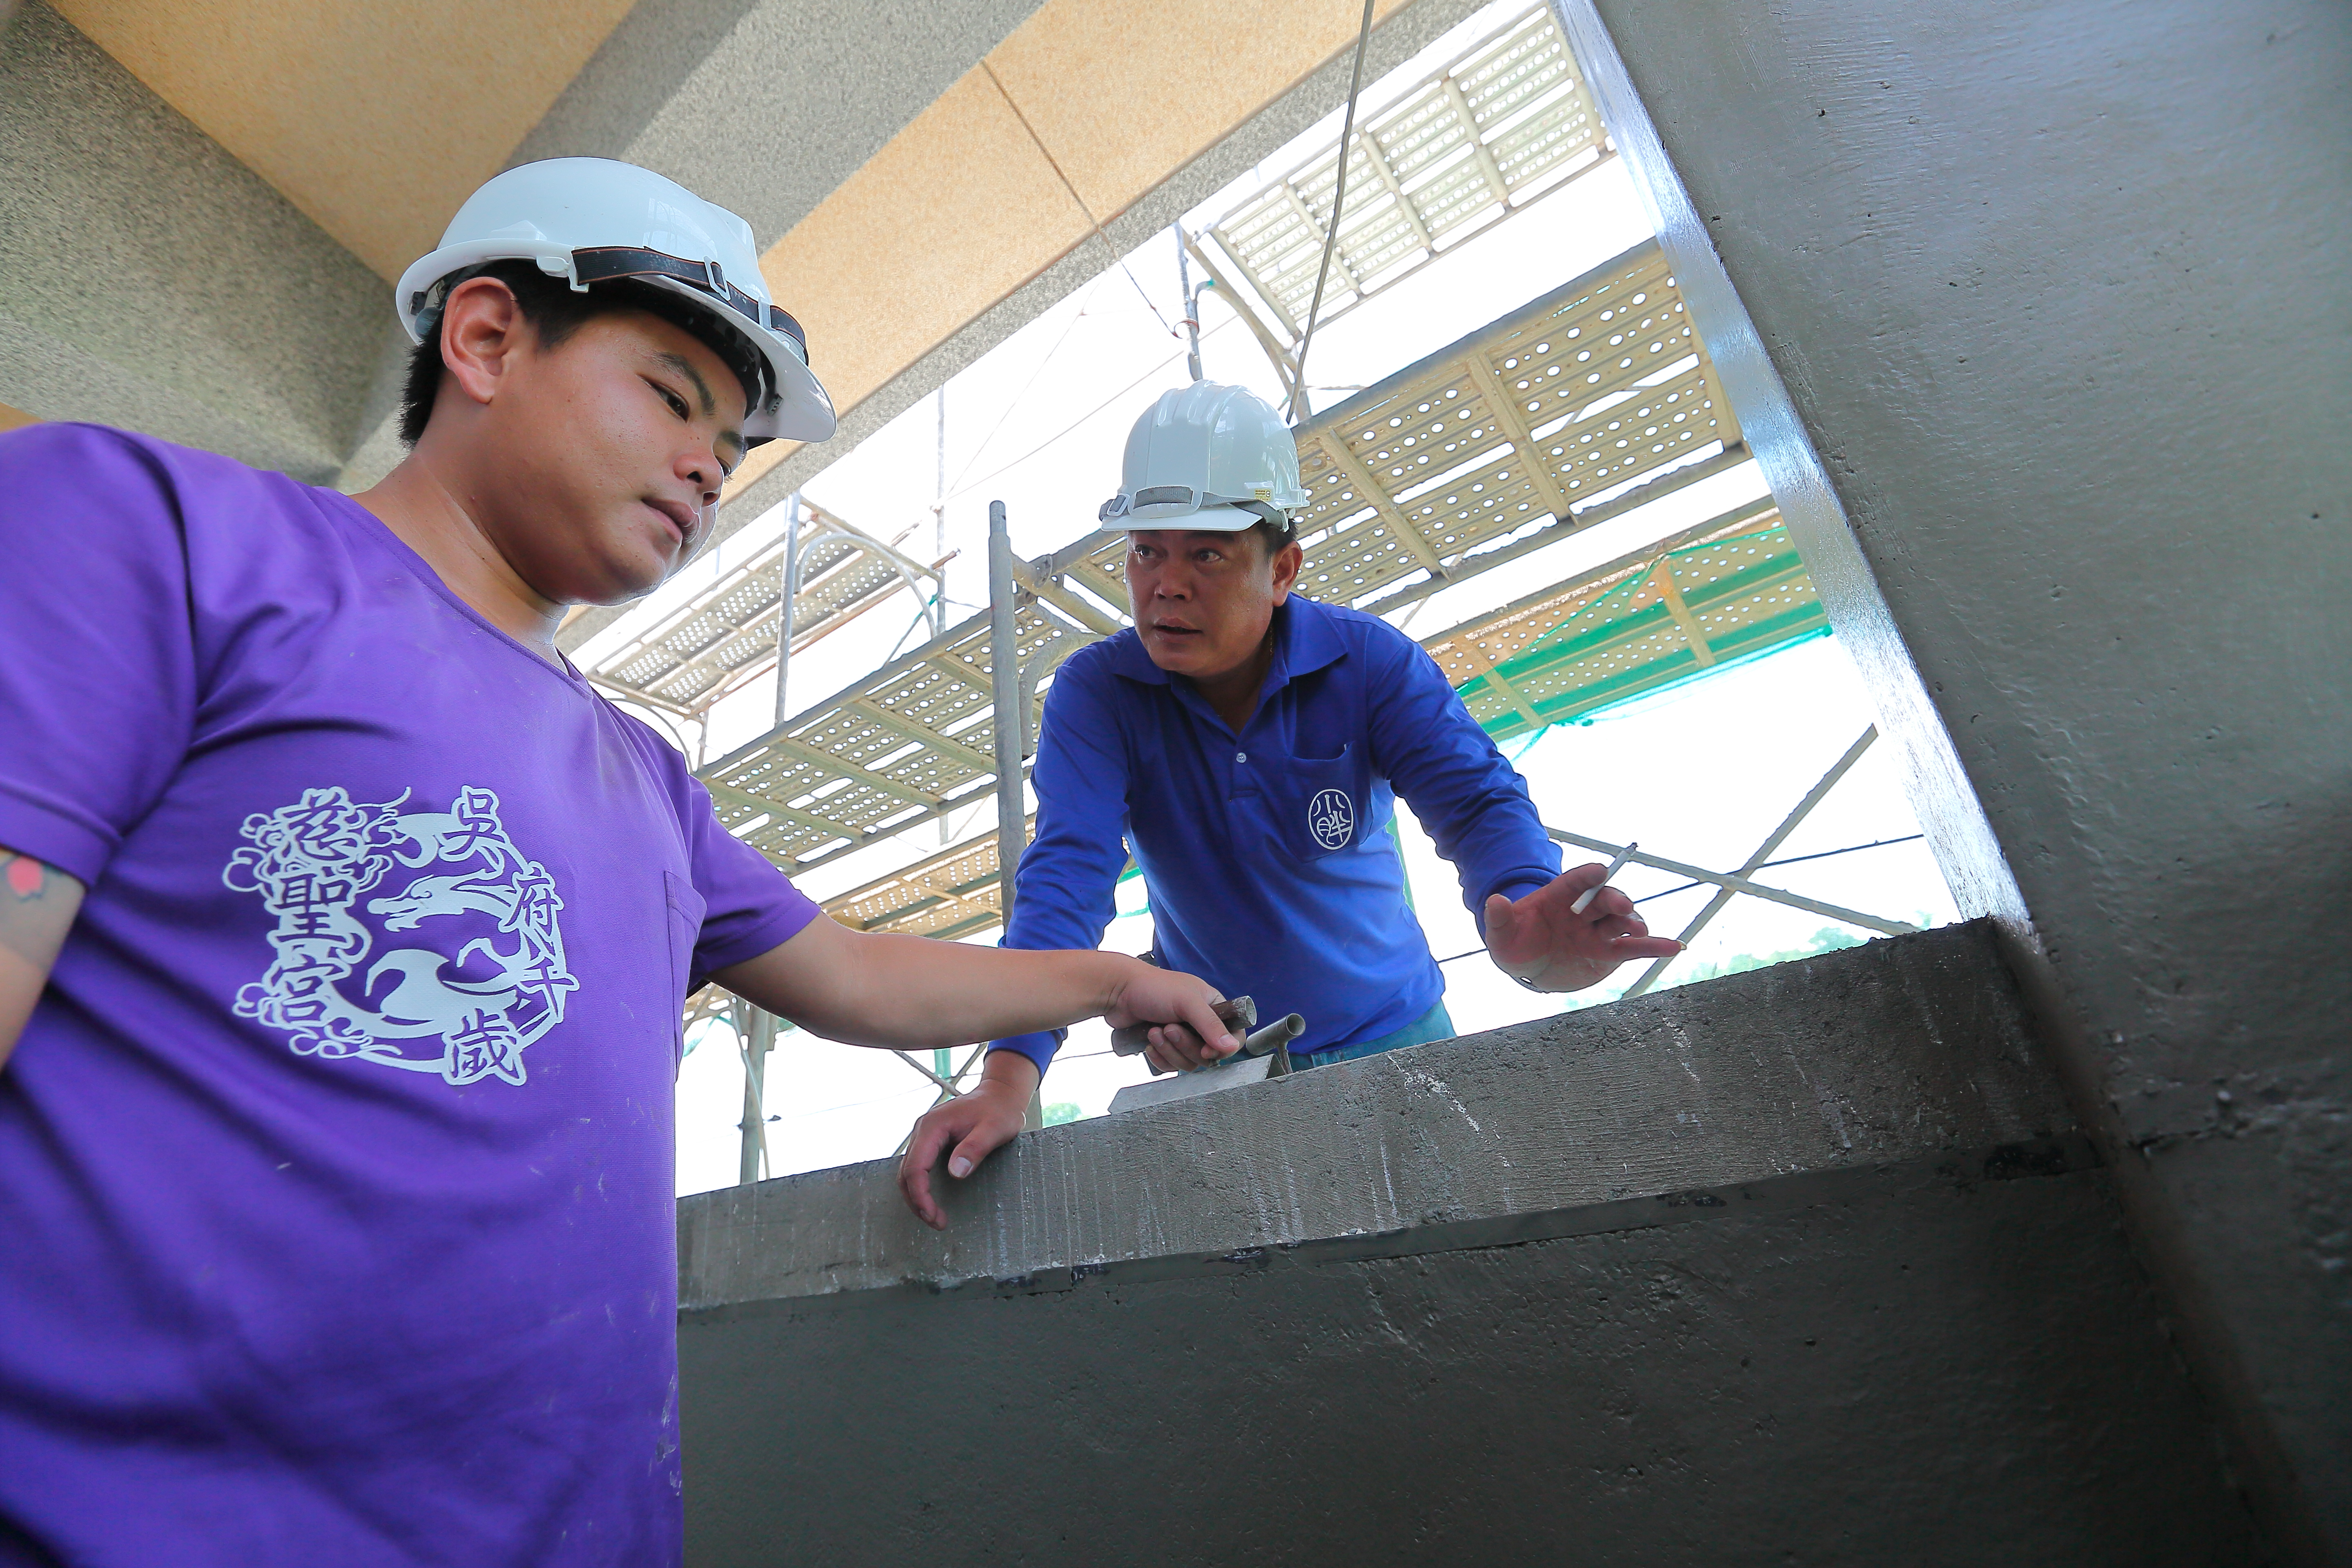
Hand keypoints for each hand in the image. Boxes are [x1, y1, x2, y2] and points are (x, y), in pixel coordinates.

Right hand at [898, 1052, 1036, 1229]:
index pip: (915, 1166)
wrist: (1000, 1094)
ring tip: (935, 1217)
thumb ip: (974, 1148)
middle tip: (936, 1222)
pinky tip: (932, 1199)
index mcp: (933, 1126)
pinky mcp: (931, 1140)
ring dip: (917, 1196)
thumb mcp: (994, 1129)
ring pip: (909, 1171)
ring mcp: (925, 1135)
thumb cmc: (999, 1111)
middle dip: (917, 1201)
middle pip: (906, 1172)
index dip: (920, 1195)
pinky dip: (921, 1186)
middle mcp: (923, 1129)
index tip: (933, 1215)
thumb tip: (956, 1173)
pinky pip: (918, 1166)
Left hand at [1103, 958, 1240, 1073]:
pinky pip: (1171, 1065)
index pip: (1234, 1035)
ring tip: (1155, 1032)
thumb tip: (1231, 1047)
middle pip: (1208, 1054)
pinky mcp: (1165, 1047)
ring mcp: (1182, 1036)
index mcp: (1213, 1007)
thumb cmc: (1153, 987)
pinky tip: (1149, 1042)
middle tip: (1170, 1029)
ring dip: (1170, 1050)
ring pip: (1189, 1062)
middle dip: (1186, 1045)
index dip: (1223, 1047)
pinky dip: (1160, 1057)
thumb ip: (1211, 1024)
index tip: (1207, 1049)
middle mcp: (1200, 1023)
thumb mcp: (1187, 1002)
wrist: (1118, 991)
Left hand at [1484, 864, 1682, 991]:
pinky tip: (1674, 946)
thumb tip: (1493, 901)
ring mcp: (1598, 930)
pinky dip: (1654, 948)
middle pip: (1602, 900)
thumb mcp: (1501, 937)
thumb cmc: (1516, 945)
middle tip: (1621, 904)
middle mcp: (1582, 910)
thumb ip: (1499, 920)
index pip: (1574, 882)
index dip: (1587, 876)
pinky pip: (1632, 949)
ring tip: (1637, 928)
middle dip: (1613, 900)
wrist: (1531, 969)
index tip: (1599, 870)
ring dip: (1631, 922)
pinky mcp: (1609, 952)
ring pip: (1619, 922)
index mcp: (1557, 897)